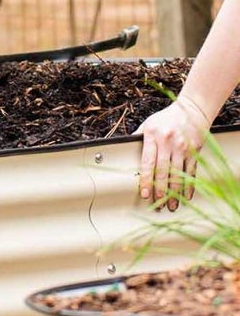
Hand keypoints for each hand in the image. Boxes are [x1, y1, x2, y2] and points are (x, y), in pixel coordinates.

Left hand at [136, 95, 208, 210]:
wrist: (192, 110)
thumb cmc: (166, 119)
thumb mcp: (148, 125)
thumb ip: (137, 138)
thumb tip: (122, 149)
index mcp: (153, 137)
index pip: (148, 163)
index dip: (145, 180)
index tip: (144, 193)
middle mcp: (168, 143)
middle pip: (163, 172)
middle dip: (160, 190)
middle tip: (157, 204)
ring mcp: (183, 148)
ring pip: (178, 174)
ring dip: (174, 192)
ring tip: (171, 205)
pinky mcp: (195, 152)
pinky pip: (191, 172)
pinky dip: (189, 185)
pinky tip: (186, 196)